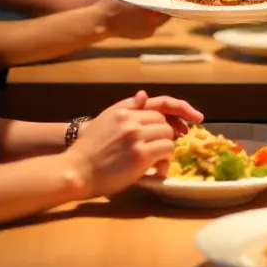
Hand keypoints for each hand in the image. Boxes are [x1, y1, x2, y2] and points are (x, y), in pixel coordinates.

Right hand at [68, 90, 202, 197]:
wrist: (77, 169)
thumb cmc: (88, 149)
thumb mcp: (105, 121)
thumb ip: (126, 109)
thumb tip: (144, 95)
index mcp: (123, 109)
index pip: (158, 106)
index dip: (173, 116)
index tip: (189, 122)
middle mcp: (131, 119)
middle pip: (164, 121)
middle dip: (165, 136)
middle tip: (160, 152)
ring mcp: (136, 136)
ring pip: (168, 135)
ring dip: (166, 150)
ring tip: (156, 163)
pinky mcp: (140, 154)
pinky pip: (166, 150)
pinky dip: (165, 161)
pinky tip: (156, 170)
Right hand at [96, 0, 165, 38]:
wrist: (101, 22)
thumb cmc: (112, 1)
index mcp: (150, 9)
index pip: (171, 4)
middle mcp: (152, 23)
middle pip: (168, 12)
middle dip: (165, 3)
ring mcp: (149, 31)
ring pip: (161, 19)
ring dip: (159, 11)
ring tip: (152, 2)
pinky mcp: (145, 36)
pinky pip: (153, 25)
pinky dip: (151, 19)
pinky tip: (143, 12)